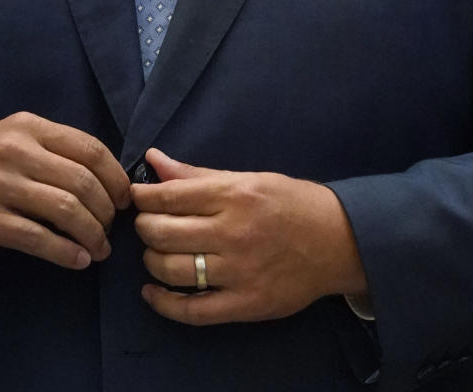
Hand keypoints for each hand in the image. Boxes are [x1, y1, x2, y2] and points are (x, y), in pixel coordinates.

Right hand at [0, 112, 130, 269]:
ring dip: (92, 235)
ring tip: (98, 249)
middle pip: (82, 181)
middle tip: (111, 230)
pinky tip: (77, 260)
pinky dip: (65, 252)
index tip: (125, 200)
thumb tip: (108, 180)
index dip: (116, 177)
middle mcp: (15, 150)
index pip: (89, 148)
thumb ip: (54, 152)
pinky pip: (38, 238)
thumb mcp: (14, 141)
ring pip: (65, 209)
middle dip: (106, 211)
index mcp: (29, 127)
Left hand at [132, 147, 368, 323]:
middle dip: (144, 228)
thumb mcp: (247, 178)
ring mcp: (239, 271)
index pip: (170, 196)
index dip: (144, 197)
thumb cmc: (289, 202)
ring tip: (154, 252)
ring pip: (173, 270)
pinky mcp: (245, 304)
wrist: (336, 241)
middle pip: (164, 233)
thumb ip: (197, 174)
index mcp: (234, 194)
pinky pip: (193, 311)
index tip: (137, 197)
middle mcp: (233, 232)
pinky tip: (152, 292)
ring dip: (151, 260)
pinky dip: (164, 304)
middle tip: (145, 225)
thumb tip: (153, 160)